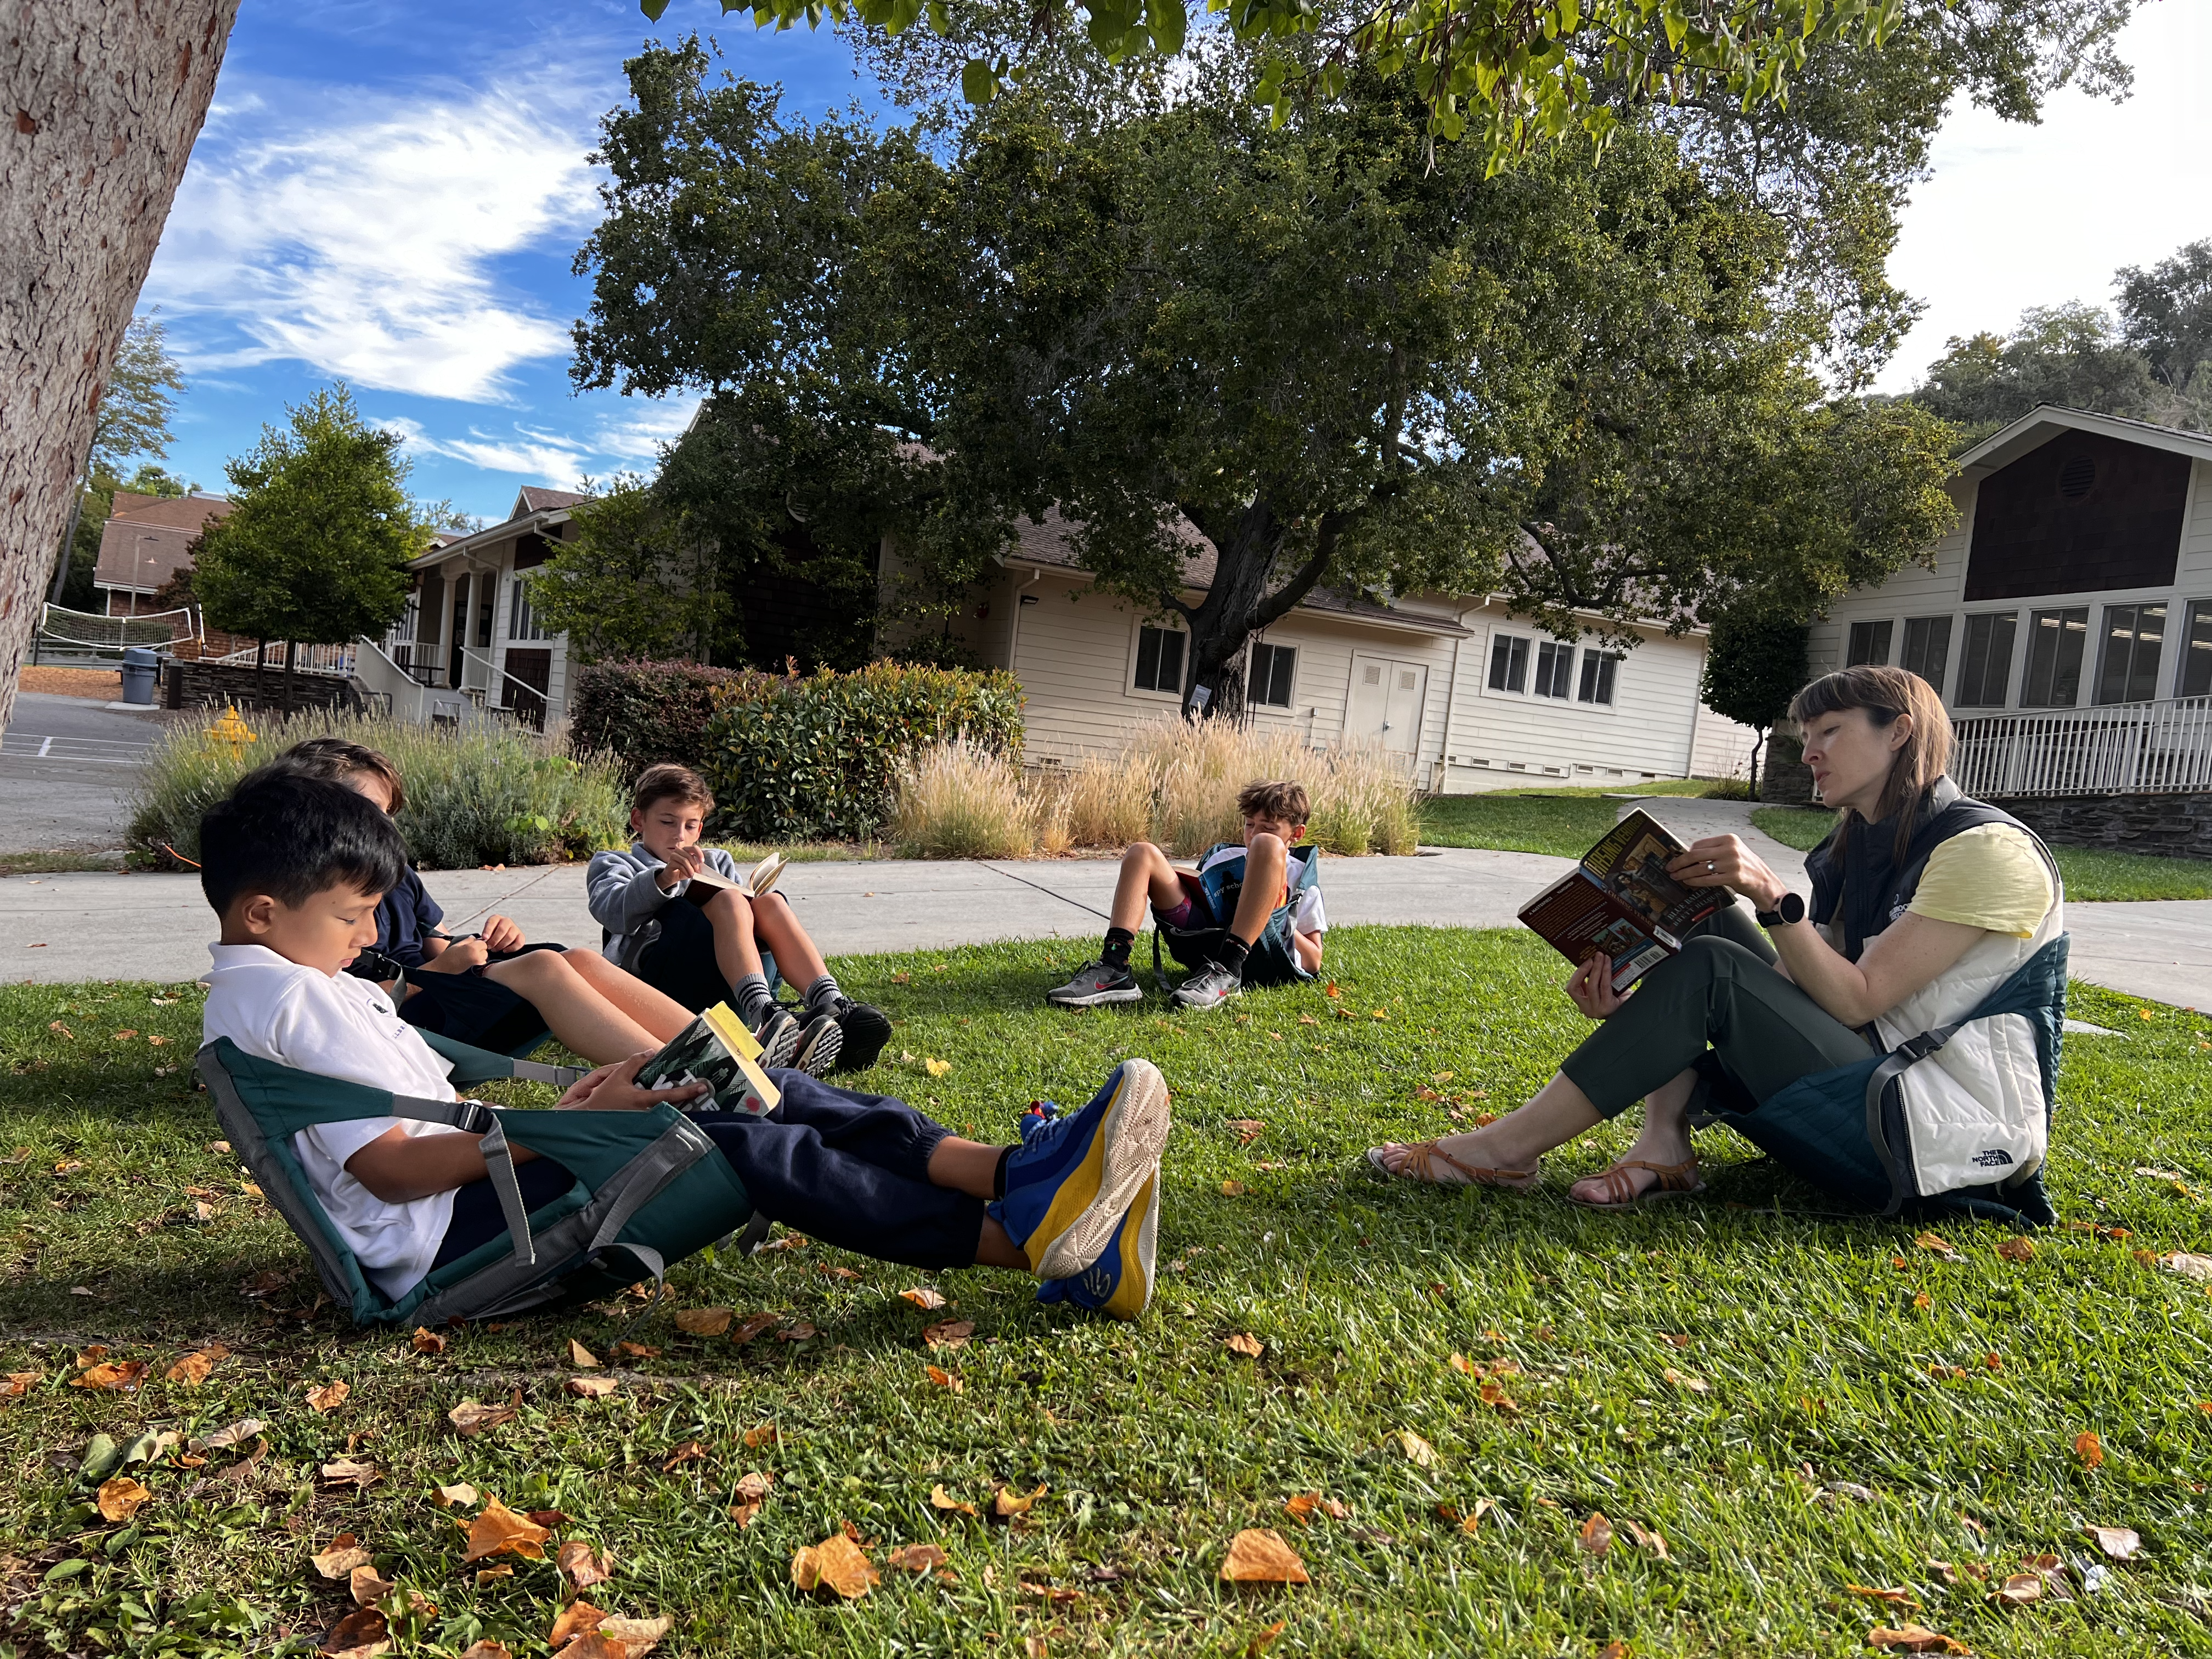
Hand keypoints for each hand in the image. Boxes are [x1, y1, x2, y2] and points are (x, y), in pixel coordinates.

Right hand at [421, 936, 488, 972]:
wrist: (442, 968)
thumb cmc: (448, 956)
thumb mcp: (457, 944)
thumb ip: (468, 940)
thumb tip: (474, 938)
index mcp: (473, 949)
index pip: (483, 943)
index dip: (478, 943)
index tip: (473, 943)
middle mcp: (477, 956)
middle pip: (485, 950)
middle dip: (480, 949)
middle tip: (470, 949)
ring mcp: (477, 964)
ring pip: (484, 957)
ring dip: (480, 955)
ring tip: (469, 955)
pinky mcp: (475, 969)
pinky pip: (481, 962)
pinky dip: (478, 961)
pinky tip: (469, 960)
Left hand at [479, 913, 525, 952]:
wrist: (501, 936)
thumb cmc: (492, 935)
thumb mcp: (486, 932)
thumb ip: (485, 935)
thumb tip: (484, 940)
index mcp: (496, 918)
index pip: (492, 922)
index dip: (488, 930)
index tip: (485, 938)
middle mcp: (507, 921)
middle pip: (502, 930)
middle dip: (494, 940)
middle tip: (490, 947)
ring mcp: (515, 928)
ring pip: (510, 937)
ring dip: (501, 945)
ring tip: (496, 949)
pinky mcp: (521, 936)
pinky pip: (519, 943)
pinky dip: (511, 948)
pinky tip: (505, 950)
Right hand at [556, 1052, 708, 1112]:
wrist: (586, 1120)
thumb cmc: (601, 1099)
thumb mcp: (617, 1077)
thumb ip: (634, 1063)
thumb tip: (649, 1052)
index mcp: (642, 1100)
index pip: (670, 1095)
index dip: (688, 1091)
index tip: (702, 1087)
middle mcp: (646, 1114)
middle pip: (673, 1107)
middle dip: (685, 1100)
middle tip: (699, 1092)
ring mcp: (644, 1123)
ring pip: (665, 1114)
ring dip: (675, 1107)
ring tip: (686, 1099)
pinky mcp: (639, 1129)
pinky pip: (655, 1121)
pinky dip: (663, 1114)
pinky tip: (666, 1110)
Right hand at [656, 845, 705, 888]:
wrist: (672, 877)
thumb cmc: (683, 870)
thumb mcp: (692, 867)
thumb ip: (697, 864)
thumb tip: (704, 867)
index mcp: (686, 849)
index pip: (694, 848)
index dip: (699, 854)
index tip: (702, 861)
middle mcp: (679, 850)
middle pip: (689, 855)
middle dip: (695, 865)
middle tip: (698, 872)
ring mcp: (673, 855)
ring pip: (684, 860)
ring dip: (690, 869)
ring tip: (693, 875)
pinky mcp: (670, 862)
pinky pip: (680, 866)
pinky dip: (686, 871)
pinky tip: (688, 875)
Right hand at [1564, 952, 1626, 1019]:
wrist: (1637, 1009)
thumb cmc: (1621, 998)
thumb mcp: (1603, 989)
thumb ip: (1596, 980)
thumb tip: (1595, 959)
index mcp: (1583, 1004)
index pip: (1572, 988)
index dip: (1577, 973)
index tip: (1587, 960)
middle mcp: (1587, 1009)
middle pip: (1576, 987)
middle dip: (1585, 968)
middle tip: (1595, 956)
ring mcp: (1595, 1010)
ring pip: (1591, 985)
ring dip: (1597, 968)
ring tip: (1603, 957)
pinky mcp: (1606, 1007)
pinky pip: (1603, 986)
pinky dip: (1606, 973)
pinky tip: (1609, 964)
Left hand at [1666, 835, 1786, 910]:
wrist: (1764, 881)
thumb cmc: (1746, 866)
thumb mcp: (1733, 851)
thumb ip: (1715, 850)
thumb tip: (1689, 854)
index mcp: (1729, 839)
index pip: (1699, 844)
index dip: (1686, 852)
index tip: (1678, 858)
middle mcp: (1730, 849)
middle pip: (1696, 855)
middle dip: (1680, 862)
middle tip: (1669, 867)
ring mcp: (1731, 863)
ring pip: (1699, 868)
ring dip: (1684, 873)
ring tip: (1676, 876)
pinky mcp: (1732, 877)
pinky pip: (1707, 879)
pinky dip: (1694, 881)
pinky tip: (1688, 882)